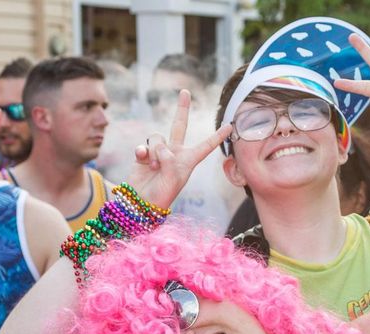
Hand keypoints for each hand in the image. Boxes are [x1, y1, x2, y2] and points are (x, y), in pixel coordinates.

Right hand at [128, 89, 232, 208]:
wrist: (140, 204)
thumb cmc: (161, 195)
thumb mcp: (173, 178)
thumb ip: (169, 159)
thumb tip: (158, 147)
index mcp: (188, 161)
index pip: (206, 146)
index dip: (217, 136)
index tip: (230, 126)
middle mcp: (174, 153)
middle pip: (179, 125)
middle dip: (182, 108)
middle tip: (185, 92)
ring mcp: (158, 153)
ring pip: (157, 137)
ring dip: (155, 150)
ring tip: (154, 167)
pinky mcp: (143, 155)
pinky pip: (143, 145)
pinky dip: (142, 152)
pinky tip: (141, 161)